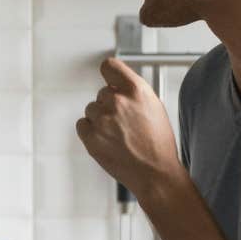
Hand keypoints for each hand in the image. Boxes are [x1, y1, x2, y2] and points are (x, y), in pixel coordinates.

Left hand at [76, 54, 185, 199]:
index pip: (109, 66)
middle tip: (125, 123)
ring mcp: (102, 119)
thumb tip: (116, 84)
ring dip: (100, 119)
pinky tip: (107, 141)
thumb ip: (133, 92)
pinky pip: (82, 124)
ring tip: (119, 135)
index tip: (109, 79)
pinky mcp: (91, 137)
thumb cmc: (158, 143)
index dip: (109, 74)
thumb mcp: (154, 106)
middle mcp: (118, 101)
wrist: (155, 173)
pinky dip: (91, 132)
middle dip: (110, 105)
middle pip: (102, 93)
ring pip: (92, 109)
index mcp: (136, 90)